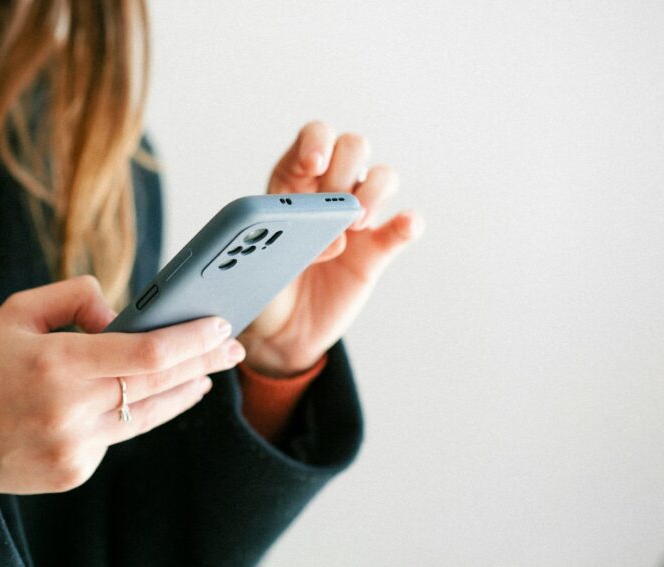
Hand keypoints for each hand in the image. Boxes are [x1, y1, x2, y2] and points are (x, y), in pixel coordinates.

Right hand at [0, 276, 245, 493]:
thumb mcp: (19, 311)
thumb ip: (77, 298)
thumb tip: (125, 317)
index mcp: (56, 363)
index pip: (149, 352)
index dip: (193, 339)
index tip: (222, 324)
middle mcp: (69, 409)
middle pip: (162, 384)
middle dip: (205, 362)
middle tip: (233, 348)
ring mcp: (74, 447)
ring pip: (150, 415)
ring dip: (184, 392)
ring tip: (206, 375)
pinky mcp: (75, 471)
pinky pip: (119, 436)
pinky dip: (133, 413)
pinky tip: (145, 399)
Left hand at [238, 122, 423, 376]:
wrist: (280, 332)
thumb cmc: (262, 287)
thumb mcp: (254, 262)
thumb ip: (282, 241)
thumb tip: (328, 237)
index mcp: (292, 183)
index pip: (313, 139)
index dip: (317, 141)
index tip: (315, 164)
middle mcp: (328, 192)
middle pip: (353, 147)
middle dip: (346, 169)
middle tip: (334, 205)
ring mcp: (356, 218)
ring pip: (383, 176)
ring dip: (375, 191)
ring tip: (356, 225)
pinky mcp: (377, 249)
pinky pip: (404, 226)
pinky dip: (408, 222)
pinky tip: (404, 226)